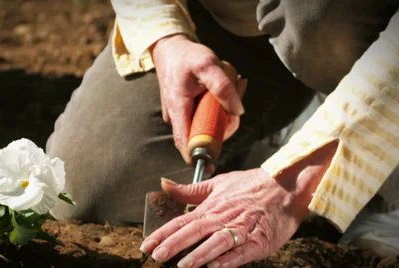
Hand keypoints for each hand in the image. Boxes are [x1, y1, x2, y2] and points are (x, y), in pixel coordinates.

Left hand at [140, 141, 336, 267]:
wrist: (285, 184)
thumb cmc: (250, 186)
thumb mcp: (218, 183)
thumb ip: (190, 190)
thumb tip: (164, 185)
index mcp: (212, 206)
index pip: (182, 220)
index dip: (164, 233)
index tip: (147, 245)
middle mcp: (223, 216)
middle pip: (196, 230)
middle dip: (175, 244)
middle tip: (158, 255)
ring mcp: (242, 228)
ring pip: (218, 241)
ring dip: (200, 253)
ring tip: (184, 265)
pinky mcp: (260, 240)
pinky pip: (243, 251)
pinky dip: (230, 259)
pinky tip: (217, 266)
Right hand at [152, 34, 246, 163]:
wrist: (170, 48)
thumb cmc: (186, 56)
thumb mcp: (208, 64)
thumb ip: (222, 87)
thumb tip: (237, 110)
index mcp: (178, 108)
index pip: (185, 143)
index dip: (199, 156)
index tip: (214, 162)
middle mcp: (176, 116)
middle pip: (202, 136)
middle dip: (224, 124)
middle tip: (236, 101)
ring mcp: (180, 114)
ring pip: (206, 125)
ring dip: (224, 112)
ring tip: (235, 85)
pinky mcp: (185, 110)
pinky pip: (204, 116)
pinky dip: (218, 106)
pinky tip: (227, 88)